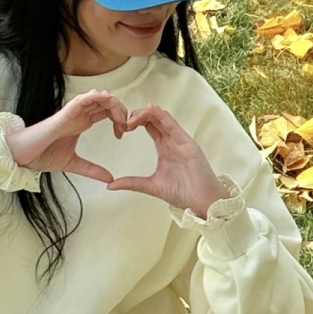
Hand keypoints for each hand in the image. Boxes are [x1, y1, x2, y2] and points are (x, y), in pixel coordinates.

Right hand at [5, 91, 127, 184]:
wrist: (24, 156)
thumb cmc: (43, 155)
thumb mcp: (74, 164)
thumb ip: (93, 170)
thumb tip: (110, 179)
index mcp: (82, 122)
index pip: (106, 111)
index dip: (119, 118)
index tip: (124, 132)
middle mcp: (79, 114)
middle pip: (106, 102)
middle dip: (120, 109)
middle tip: (126, 125)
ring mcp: (72, 112)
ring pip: (97, 97)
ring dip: (112, 103)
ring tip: (120, 116)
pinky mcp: (64, 113)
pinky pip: (82, 99)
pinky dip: (95, 97)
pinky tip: (105, 101)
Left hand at [107, 103, 228, 216]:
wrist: (202, 203)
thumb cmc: (183, 193)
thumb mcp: (151, 186)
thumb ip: (132, 183)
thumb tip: (110, 185)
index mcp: (164, 147)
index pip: (149, 126)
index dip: (135, 121)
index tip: (121, 126)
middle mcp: (172, 141)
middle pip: (154, 118)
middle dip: (138, 114)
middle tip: (122, 119)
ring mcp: (180, 140)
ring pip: (162, 118)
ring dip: (146, 113)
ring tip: (132, 114)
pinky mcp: (188, 143)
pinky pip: (173, 124)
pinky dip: (161, 116)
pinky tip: (150, 110)